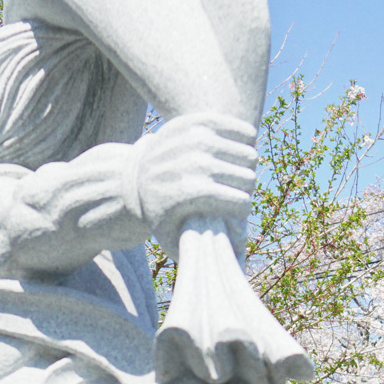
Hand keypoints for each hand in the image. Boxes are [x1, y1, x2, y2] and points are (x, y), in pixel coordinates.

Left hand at [134, 113, 257, 243]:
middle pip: (248, 179)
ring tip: (232, 175)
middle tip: (233, 193)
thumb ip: (202, 255)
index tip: (234, 213)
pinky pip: (242, 131)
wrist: (133, 177)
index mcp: (192, 192)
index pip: (242, 203)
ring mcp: (197, 138)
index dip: (242, 212)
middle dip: (245, 190)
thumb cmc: (161, 213)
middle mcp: (195, 162)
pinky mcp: (198, 121)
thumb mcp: (174, 239)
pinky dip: (246, 142)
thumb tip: (234, 263)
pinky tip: (237, 151)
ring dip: (246, 168)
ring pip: (249, 154)